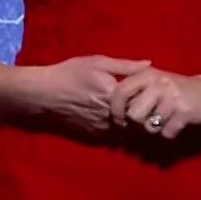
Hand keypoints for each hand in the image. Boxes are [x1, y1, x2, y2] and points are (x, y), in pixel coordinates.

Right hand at [7, 56, 151, 135]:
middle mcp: (109, 115)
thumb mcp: (98, 62)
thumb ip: (126, 66)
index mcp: (113, 94)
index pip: (143, 100)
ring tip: (138, 112)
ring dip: (135, 123)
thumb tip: (150, 65)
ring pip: (128, 130)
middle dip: (146, 112)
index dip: (151, 96)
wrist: (45, 93)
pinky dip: (122, 130)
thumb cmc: (71, 73)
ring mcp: (101, 128)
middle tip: (150, 103)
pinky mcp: (94, 136)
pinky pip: (116, 137)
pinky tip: (122, 120)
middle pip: (138, 118)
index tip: (155, 91)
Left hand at [109, 66, 200, 139]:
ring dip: (155, 129)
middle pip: (133, 115)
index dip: (115, 109)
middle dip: (139, 123)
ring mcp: (172, 98)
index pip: (120, 92)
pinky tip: (177, 124)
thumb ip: (135, 92)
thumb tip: (114, 114)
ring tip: (166, 120)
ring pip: (149, 127)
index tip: (119, 120)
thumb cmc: (177, 90)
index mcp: (148, 74)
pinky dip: (170, 134)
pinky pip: (166, 133)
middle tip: (149, 120)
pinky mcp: (184, 112)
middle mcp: (159, 83)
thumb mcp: (156, 82)